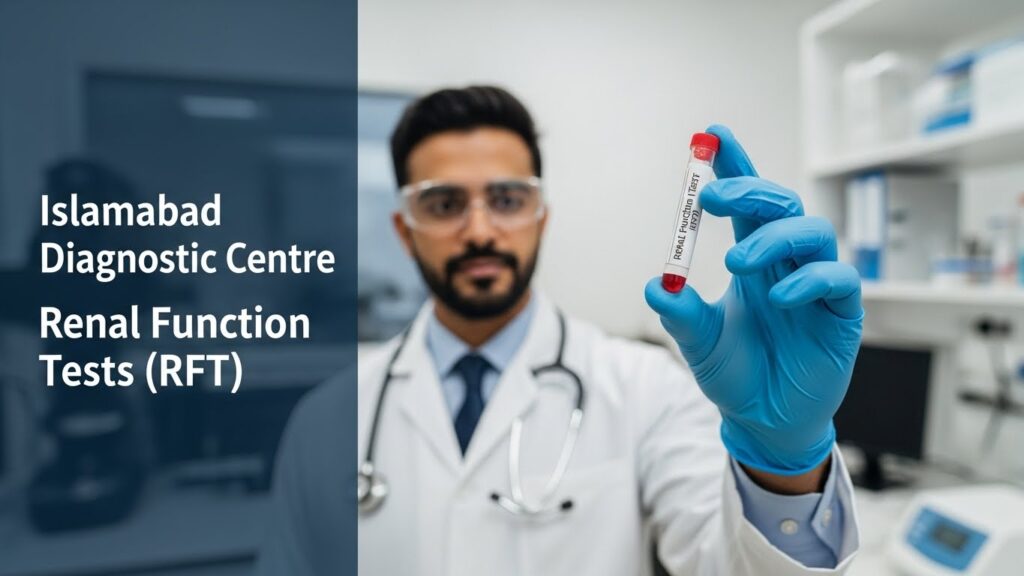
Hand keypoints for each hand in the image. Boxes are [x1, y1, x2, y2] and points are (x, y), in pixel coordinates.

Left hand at [645, 125, 862, 475]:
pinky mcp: (842, 314)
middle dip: (750, 191)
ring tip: (736, 263)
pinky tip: (778, 296)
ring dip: (774, 237)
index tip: (712, 135)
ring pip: (813, 232)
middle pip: (780, 205)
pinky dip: (808, 279)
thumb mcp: (698, 342)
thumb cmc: (735, 374)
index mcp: (754, 258)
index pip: (748, 202)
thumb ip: (680, 313)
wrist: (763, 422)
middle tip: (713, 198)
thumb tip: (656, 284)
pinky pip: (838, 280)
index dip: (735, 166)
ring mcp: (816, 285)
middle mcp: (786, 263)